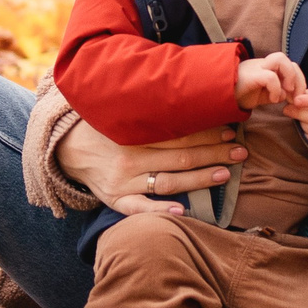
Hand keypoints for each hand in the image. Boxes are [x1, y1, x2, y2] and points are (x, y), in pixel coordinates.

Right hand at [57, 118, 245, 217]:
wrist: (67, 150)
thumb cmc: (104, 128)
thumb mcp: (123, 112)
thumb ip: (152, 110)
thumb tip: (191, 94)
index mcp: (133, 132)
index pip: (177, 133)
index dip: (206, 132)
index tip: (230, 129)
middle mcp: (129, 157)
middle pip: (179, 157)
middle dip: (213, 153)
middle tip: (240, 151)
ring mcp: (123, 181)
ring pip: (167, 181)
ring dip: (199, 178)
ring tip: (226, 174)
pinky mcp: (116, 200)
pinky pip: (138, 209)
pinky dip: (159, 211)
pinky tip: (182, 212)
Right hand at [236, 52, 305, 109]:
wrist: (217, 97)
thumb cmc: (238, 96)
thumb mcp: (261, 95)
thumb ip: (276, 93)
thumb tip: (289, 95)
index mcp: (266, 68)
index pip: (290, 65)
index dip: (299, 80)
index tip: (297, 98)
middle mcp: (262, 64)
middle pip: (288, 60)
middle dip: (299, 79)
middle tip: (296, 97)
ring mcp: (256, 68)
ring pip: (281, 59)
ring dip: (289, 77)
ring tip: (287, 92)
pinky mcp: (251, 75)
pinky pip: (270, 77)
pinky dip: (276, 89)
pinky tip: (272, 100)